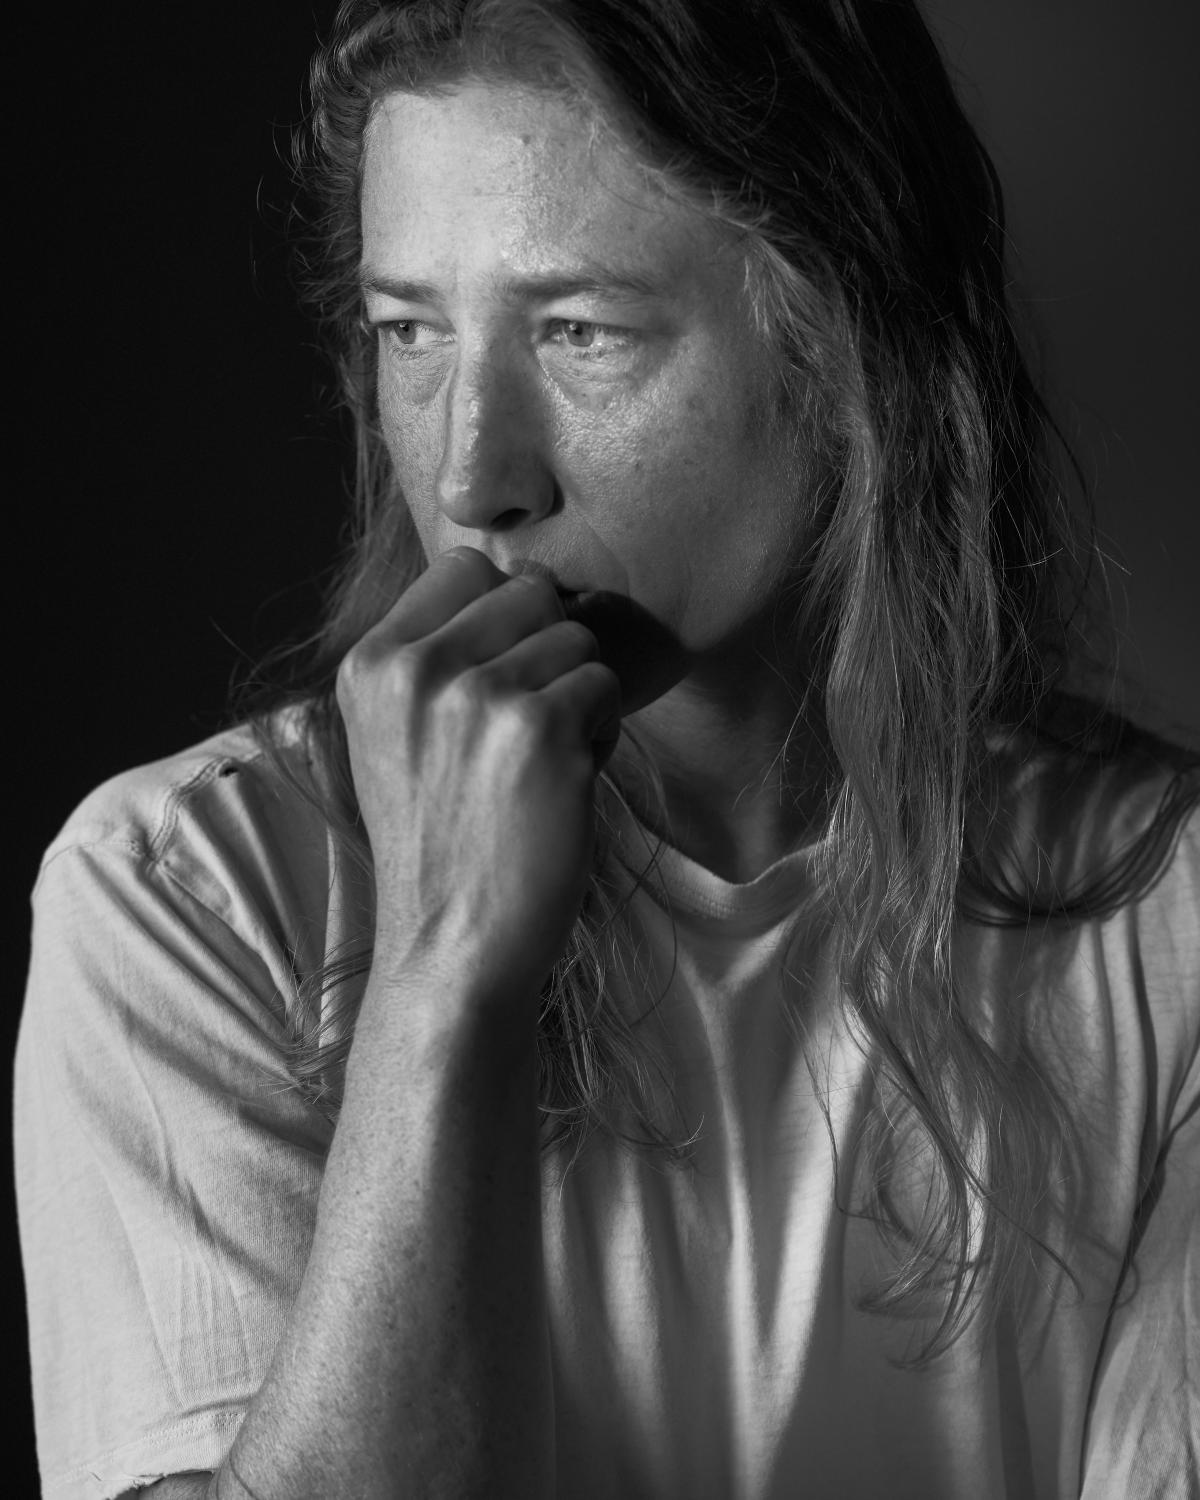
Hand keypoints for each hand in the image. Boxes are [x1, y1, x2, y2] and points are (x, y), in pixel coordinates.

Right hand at [335, 546, 620, 1028]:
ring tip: (538, 765)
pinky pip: (604, 687)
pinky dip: (602, 735)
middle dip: (546, 652)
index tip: (497, 678)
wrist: (450, 945)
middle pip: (529, 591)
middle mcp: (415, 670)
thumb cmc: (441, 843)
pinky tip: (563, 786)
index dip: (503, 615)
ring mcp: (477, 696)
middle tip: (523, 732)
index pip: (462, 566)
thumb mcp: (397, 735)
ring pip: (575, 639)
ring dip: (577, 697)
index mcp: (370, 665)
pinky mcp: (541, 730)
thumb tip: (530, 577)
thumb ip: (438, 654)